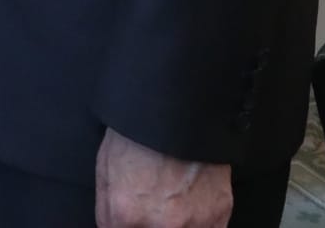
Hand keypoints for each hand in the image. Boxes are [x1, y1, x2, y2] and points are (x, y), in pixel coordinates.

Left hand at [95, 128, 230, 227]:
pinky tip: (193, 211)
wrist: (177, 108)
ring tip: (174, 205)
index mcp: (125, 212)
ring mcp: (194, 222)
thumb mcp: (105, 168)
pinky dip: (201, 225)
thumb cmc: (137, 132)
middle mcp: (161, 224)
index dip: (125, 226)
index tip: (133, 218)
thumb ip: (107, 210)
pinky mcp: (219, 214)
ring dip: (178, 225)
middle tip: (155, 206)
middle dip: (151, 223)